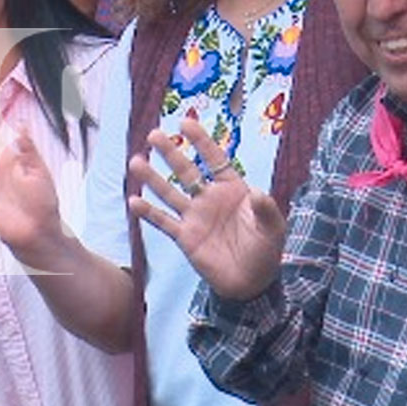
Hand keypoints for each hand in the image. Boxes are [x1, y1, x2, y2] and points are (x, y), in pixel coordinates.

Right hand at [128, 117, 285, 301]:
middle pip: (186, 171)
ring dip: (153, 178)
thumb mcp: (273, 227)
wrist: (252, 282)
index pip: (214, 159)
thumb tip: (256, 191)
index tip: (185, 123)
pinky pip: (164, 222)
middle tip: (154, 134)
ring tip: (136, 162)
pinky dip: (149, 213)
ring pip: (170, 193)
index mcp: (231, 189)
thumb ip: (265, 209)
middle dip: (170, 152)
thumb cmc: (265, 249)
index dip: (201, 141)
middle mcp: (209, 198)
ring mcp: (195, 217)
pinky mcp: (185, 237)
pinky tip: (133, 201)